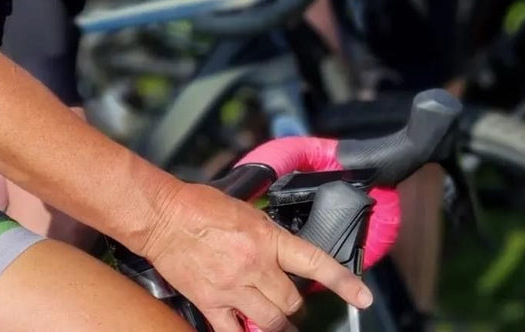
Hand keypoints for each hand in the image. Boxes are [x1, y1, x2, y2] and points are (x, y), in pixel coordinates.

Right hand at [145, 182, 371, 331]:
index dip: (343, 282)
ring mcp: (232, 287)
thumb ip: (266, 232)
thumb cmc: (198, 205)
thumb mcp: (242, 209)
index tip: (363, 297)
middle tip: (289, 301)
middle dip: (295, 305)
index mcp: (265, 238)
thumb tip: (281, 250)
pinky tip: (248, 330)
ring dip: (280, 325)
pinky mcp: (210, 302)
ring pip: (272, 322)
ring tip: (279, 324)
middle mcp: (254, 265)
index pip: (314, 262)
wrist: (161, 216)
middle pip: (292, 302)